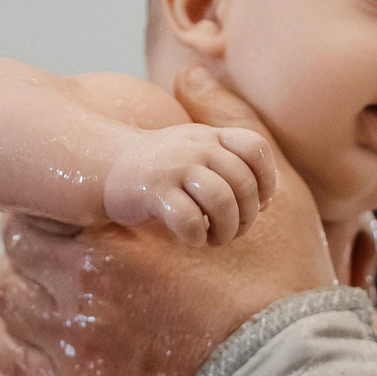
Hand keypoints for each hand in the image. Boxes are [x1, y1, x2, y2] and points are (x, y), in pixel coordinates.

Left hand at [0, 67, 333, 375]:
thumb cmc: (284, 293)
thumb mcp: (273, 198)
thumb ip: (225, 129)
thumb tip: (190, 74)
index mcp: (117, 241)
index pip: (41, 206)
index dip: (56, 207)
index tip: (75, 216)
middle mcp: (82, 292)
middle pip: (16, 251)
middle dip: (37, 248)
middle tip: (65, 256)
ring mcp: (73, 350)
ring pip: (9, 303)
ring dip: (26, 293)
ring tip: (58, 298)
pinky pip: (8, 357)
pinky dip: (13, 343)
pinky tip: (40, 338)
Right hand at [103, 122, 276, 244]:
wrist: (107, 166)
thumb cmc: (161, 170)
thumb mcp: (199, 157)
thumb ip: (234, 171)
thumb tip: (269, 202)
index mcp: (211, 136)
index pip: (255, 148)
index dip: (266, 180)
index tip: (258, 202)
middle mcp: (196, 147)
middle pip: (243, 183)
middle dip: (246, 218)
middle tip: (232, 233)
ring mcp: (175, 168)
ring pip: (222, 201)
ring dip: (226, 231)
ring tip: (215, 239)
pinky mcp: (154, 192)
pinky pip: (189, 219)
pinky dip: (197, 237)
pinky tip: (192, 239)